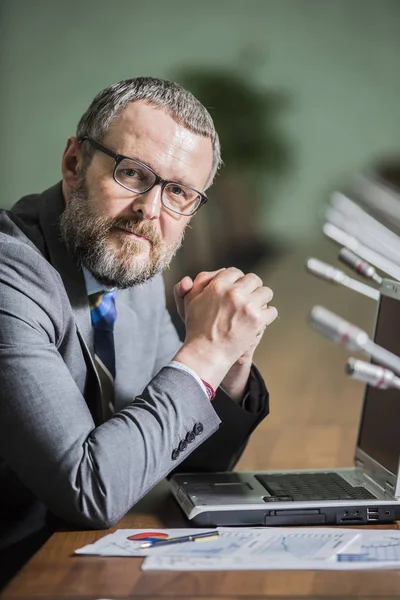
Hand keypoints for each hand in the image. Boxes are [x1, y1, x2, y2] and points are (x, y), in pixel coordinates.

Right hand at [173, 268, 276, 391]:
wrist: (206, 353)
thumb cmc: (197, 329)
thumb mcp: (189, 302)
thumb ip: (195, 284)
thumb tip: (201, 276)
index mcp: (218, 285)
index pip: (235, 272)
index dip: (236, 280)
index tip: (237, 289)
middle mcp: (234, 293)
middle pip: (254, 279)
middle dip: (252, 287)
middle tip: (248, 298)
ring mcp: (247, 306)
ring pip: (266, 292)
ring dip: (262, 300)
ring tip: (254, 309)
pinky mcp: (257, 320)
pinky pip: (272, 311)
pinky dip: (267, 316)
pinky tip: (258, 321)